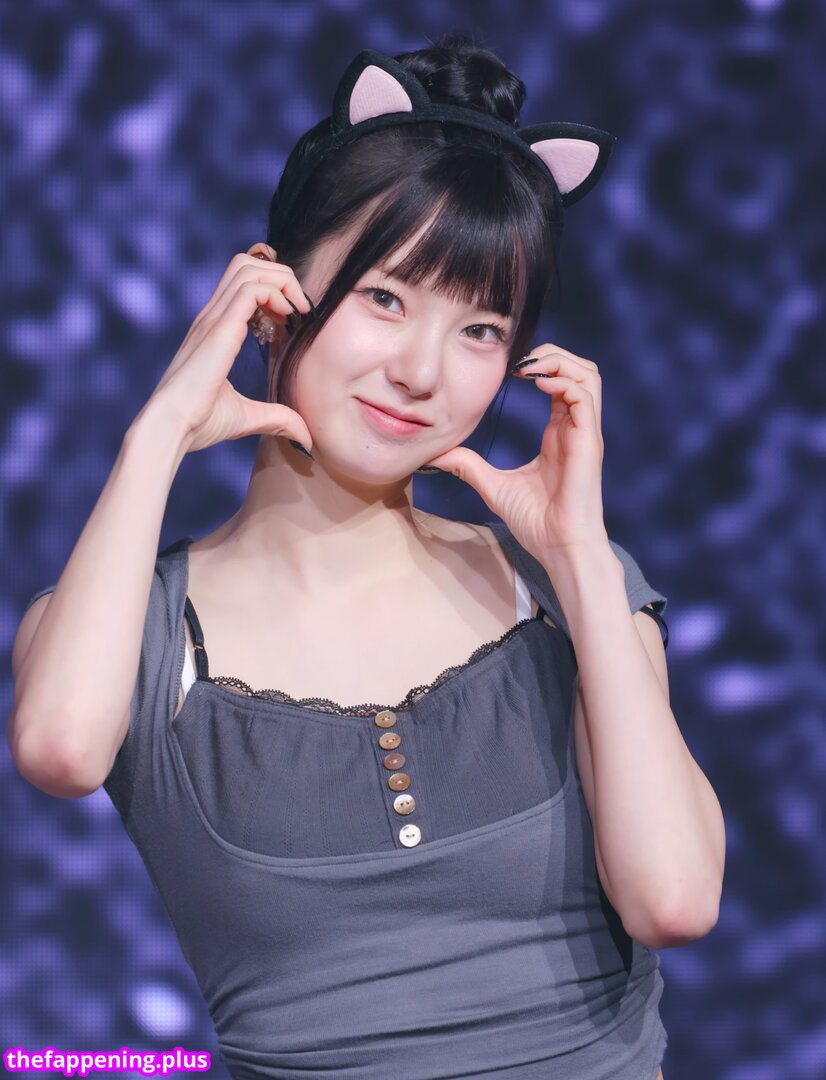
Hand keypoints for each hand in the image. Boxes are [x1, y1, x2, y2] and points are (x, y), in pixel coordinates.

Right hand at [142, 243, 313, 453]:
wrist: (171, 428)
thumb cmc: (198, 423)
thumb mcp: (247, 417)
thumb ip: (277, 419)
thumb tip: (306, 436)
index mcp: (215, 330)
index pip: (242, 281)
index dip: (272, 287)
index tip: (290, 316)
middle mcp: (211, 317)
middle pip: (247, 263)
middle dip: (281, 276)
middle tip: (299, 309)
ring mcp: (212, 319)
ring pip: (249, 267)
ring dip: (281, 281)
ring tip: (296, 310)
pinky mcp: (218, 329)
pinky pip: (250, 289)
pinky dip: (275, 294)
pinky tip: (285, 320)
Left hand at [420, 344, 609, 564]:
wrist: (558, 547)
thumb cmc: (536, 522)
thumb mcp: (492, 486)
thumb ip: (468, 466)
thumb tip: (437, 456)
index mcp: (557, 433)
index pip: (558, 383)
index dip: (537, 366)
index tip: (508, 367)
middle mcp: (574, 428)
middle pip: (578, 370)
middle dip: (552, 354)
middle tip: (519, 360)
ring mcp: (585, 433)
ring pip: (588, 375)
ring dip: (560, 361)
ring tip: (529, 366)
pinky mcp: (589, 441)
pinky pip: (585, 396)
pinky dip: (563, 381)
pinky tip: (538, 383)